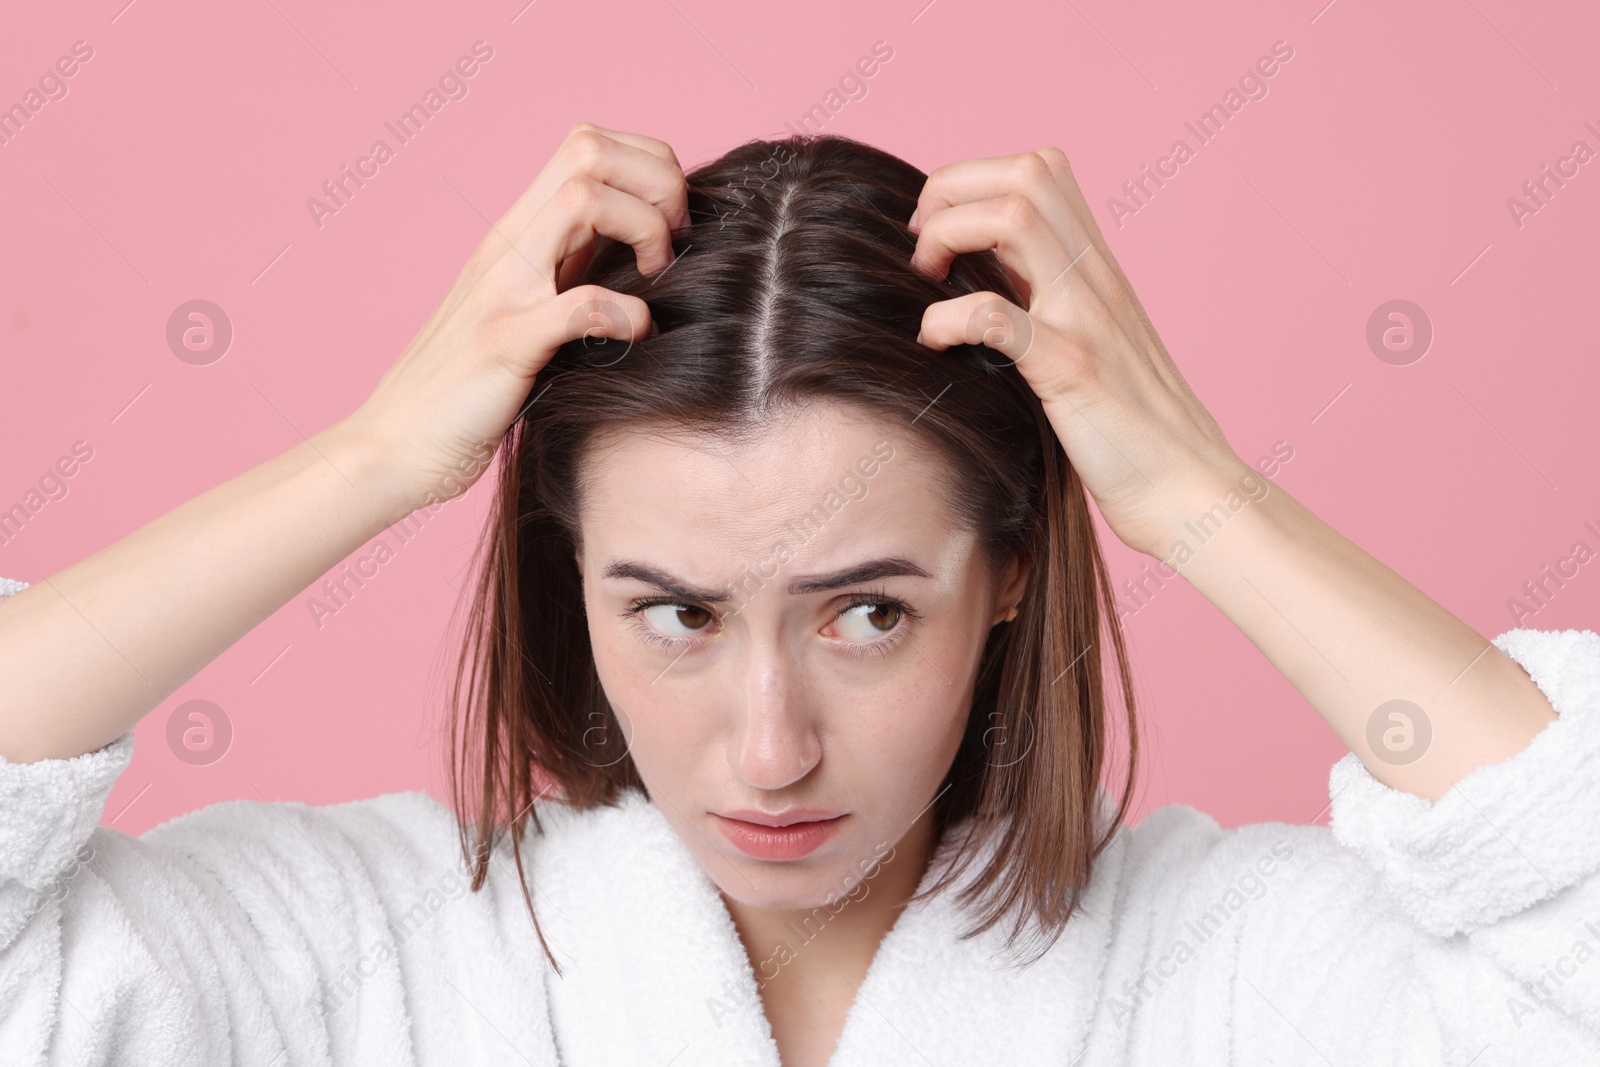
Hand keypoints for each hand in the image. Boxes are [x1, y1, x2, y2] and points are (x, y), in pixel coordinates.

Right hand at [344, 122, 689, 513]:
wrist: (394, 446)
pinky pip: (579, 305)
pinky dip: (625, 316)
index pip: (589, 145)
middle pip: (590, 149)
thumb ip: (570, 276)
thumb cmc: (470, 390)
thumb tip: (646, 261)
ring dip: (643, 228)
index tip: (672, 226)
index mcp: (517, 234)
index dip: (648, 168)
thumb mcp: (527, 313)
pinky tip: (637, 337)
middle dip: (657, 182)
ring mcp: (503, 291)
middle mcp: (506, 247)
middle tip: (674, 244)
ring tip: (657, 277)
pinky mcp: (504, 345)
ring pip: (583, 197)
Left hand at [908, 148, 1245, 558]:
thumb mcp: (1092, 345)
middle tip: (925, 252)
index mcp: (1096, 269)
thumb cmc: (1133, 431)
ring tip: (927, 280)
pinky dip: (950, 319)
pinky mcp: (1072, 372)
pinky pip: (1000, 318)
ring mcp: (1086, 320)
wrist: (1191, 491)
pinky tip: (935, 344)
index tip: (939, 235)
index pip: (1038, 170)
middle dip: (953, 192)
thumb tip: (981, 289)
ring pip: (1016, 218)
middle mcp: (1095, 279)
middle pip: (1026, 174)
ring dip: (950, 234)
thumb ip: (1049, 305)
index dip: (973, 183)